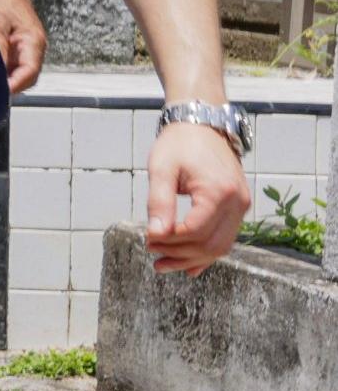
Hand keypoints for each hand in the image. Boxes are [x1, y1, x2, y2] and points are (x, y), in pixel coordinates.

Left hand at [0, 0, 44, 93]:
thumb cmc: (0, 0)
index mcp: (34, 42)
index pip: (30, 72)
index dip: (16, 85)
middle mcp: (34, 47)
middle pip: (27, 76)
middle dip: (11, 86)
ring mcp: (26, 47)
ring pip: (20, 71)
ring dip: (6, 78)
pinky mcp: (17, 45)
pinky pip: (13, 63)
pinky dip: (3, 70)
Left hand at [144, 121, 250, 273]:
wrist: (202, 126)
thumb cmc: (179, 144)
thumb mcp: (161, 169)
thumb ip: (159, 202)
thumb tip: (156, 234)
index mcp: (219, 192)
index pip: (195, 231)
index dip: (170, 241)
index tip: (147, 240)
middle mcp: (237, 202)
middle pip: (211, 244)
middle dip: (180, 255)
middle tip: (152, 254)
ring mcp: (241, 206)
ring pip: (221, 246)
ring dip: (192, 258)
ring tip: (162, 263)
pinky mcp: (238, 207)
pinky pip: (226, 238)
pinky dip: (206, 252)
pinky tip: (186, 264)